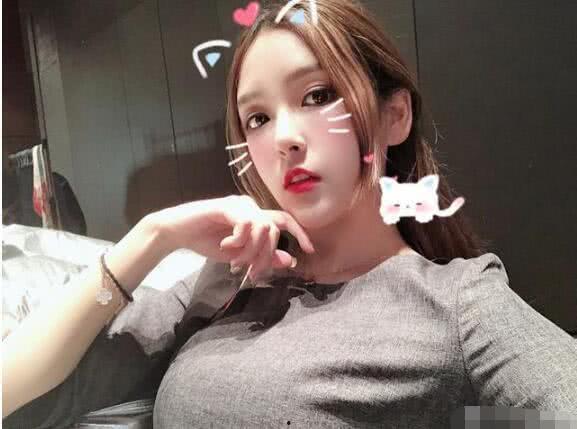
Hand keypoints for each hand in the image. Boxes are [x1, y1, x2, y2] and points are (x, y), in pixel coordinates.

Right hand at [147, 195, 314, 280]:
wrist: (177, 232)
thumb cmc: (207, 241)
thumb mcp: (240, 255)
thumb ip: (263, 257)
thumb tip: (291, 261)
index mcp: (255, 216)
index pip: (284, 220)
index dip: (300, 233)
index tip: (309, 250)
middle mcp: (250, 207)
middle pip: (274, 231)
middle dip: (265, 256)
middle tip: (251, 273)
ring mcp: (239, 204)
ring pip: (262, 229)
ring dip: (250, 251)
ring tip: (234, 262)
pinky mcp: (226, 205)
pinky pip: (246, 224)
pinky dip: (238, 240)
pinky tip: (226, 246)